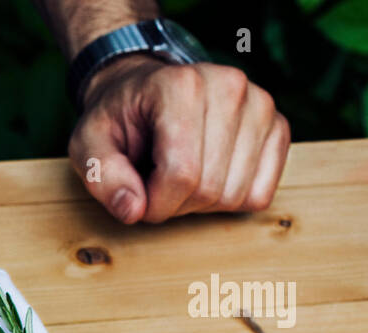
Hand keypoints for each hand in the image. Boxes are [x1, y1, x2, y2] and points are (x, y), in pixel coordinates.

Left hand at [69, 57, 289, 223]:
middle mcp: (229, 87)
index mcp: (180, 86)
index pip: (181, 174)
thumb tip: (133, 210)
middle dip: (175, 204)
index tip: (136, 196)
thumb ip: (102, 177)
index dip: (155, 204)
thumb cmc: (118, 120)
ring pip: (235, 196)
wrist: (147, 93)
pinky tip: (209, 176)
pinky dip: (231, 200)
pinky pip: (260, 194)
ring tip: (180, 175)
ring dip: (201, 204)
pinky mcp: (278, 128)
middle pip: (209, 189)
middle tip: (155, 184)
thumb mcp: (88, 145)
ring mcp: (261, 105)